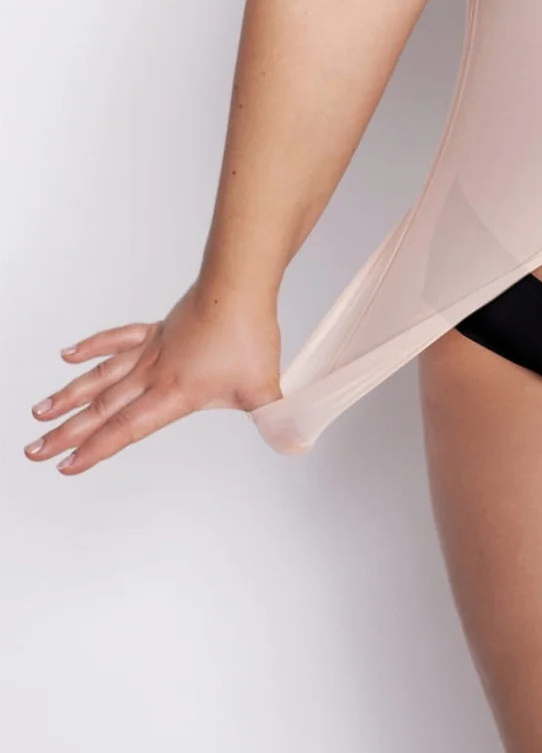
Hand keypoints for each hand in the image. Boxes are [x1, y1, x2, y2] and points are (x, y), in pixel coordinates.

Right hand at [26, 282, 282, 475]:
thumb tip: (296, 444)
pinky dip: (93, 347)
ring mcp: (152, 350)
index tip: (66, 467)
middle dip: (67, 433)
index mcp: (172, 394)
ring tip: (41, 412)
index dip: (95, 451)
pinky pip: (118, 340)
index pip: (126, 429)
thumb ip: (276, 420)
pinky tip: (69, 355)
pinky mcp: (159, 330)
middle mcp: (153, 374)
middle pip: (102, 408)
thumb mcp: (264, 387)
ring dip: (70, 396)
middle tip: (34, 450)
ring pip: (101, 376)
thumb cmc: (247, 333)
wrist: (239, 285)